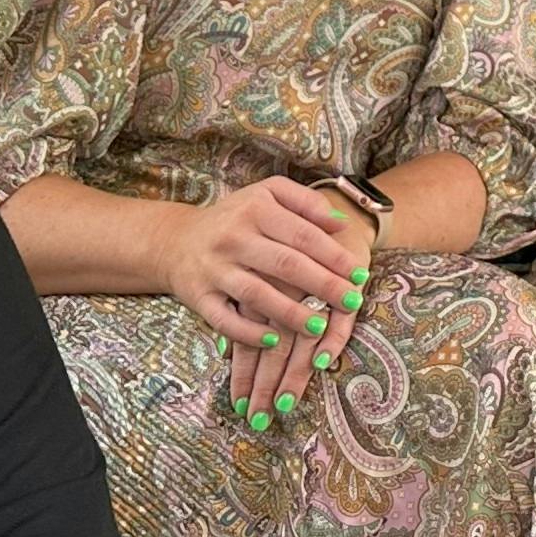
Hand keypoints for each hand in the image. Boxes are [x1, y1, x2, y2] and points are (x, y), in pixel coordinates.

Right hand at [165, 177, 373, 433]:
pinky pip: (224, 320)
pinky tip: (273, 341)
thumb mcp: (268, 195)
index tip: (360, 273)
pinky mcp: (198, 297)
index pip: (303, 235)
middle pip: (285, 264)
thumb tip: (342, 223)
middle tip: (352, 301)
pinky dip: (248, 332)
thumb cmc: (235, 218)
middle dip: (323, 285)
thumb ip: (306, 203)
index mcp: (255, 210)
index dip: (334, 256)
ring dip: (291, 313)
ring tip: (321, 327)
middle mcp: (233, 238)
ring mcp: (214, 269)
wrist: (176, 240)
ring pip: (257, 294)